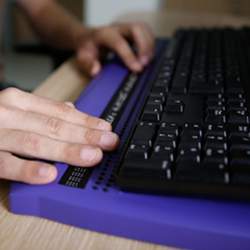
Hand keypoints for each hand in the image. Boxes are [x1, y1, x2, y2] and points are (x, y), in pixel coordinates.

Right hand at [0, 88, 118, 183]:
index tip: (106, 130)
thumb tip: (71, 110)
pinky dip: (27, 169)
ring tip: (91, 157)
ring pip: (36, 142)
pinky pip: (5, 164)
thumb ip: (43, 110)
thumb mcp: (17, 108)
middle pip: (54, 126)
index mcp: (20, 101)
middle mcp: (9, 112)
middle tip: (108, 143)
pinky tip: (50, 175)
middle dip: (85, 135)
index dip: (86, 121)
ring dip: (66, 150)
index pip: (61, 112)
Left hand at [76, 22, 154, 75]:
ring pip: (144, 29)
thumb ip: (87, 64)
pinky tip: (147, 58)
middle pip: (136, 29)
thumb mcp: (82, 58)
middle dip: (144, 46)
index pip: (119, 42)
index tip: (137, 69)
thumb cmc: (87, 49)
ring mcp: (127, 29)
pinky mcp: (133, 33)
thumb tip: (96, 71)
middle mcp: (117, 28)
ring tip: (147, 62)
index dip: (129, 56)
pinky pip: (147, 34)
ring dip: (150, 46)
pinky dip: (150, 45)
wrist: (89, 39)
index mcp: (104, 34)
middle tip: (145, 64)